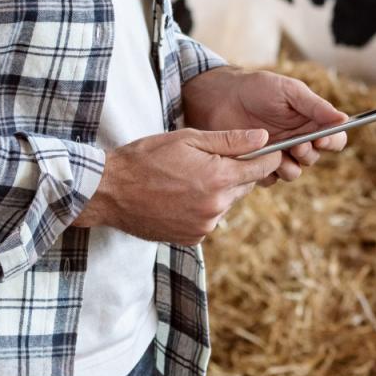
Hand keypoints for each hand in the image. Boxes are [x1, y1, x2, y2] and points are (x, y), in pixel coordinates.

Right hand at [74, 128, 280, 244]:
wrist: (108, 191)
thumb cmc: (146, 158)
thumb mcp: (188, 139)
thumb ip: (231, 140)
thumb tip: (264, 137)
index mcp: (219, 178)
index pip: (262, 168)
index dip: (266, 156)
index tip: (265, 149)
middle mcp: (216, 206)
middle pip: (244, 186)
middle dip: (235, 173)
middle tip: (208, 161)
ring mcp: (204, 225)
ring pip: (226, 203)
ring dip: (217, 191)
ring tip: (187, 179)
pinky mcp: (192, 238)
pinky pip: (209, 219)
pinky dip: (202, 208)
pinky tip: (179, 197)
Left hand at [182, 67, 348, 183]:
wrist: (219, 97)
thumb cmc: (256, 88)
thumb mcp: (289, 91)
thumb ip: (315, 106)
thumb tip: (343, 119)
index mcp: (310, 121)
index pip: (335, 138)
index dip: (333, 141)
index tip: (321, 139)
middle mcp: (297, 139)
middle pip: (316, 157)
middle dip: (308, 154)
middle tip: (296, 145)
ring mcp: (278, 153)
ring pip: (294, 172)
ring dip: (289, 167)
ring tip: (277, 155)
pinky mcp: (258, 165)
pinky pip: (269, 178)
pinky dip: (266, 172)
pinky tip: (255, 159)